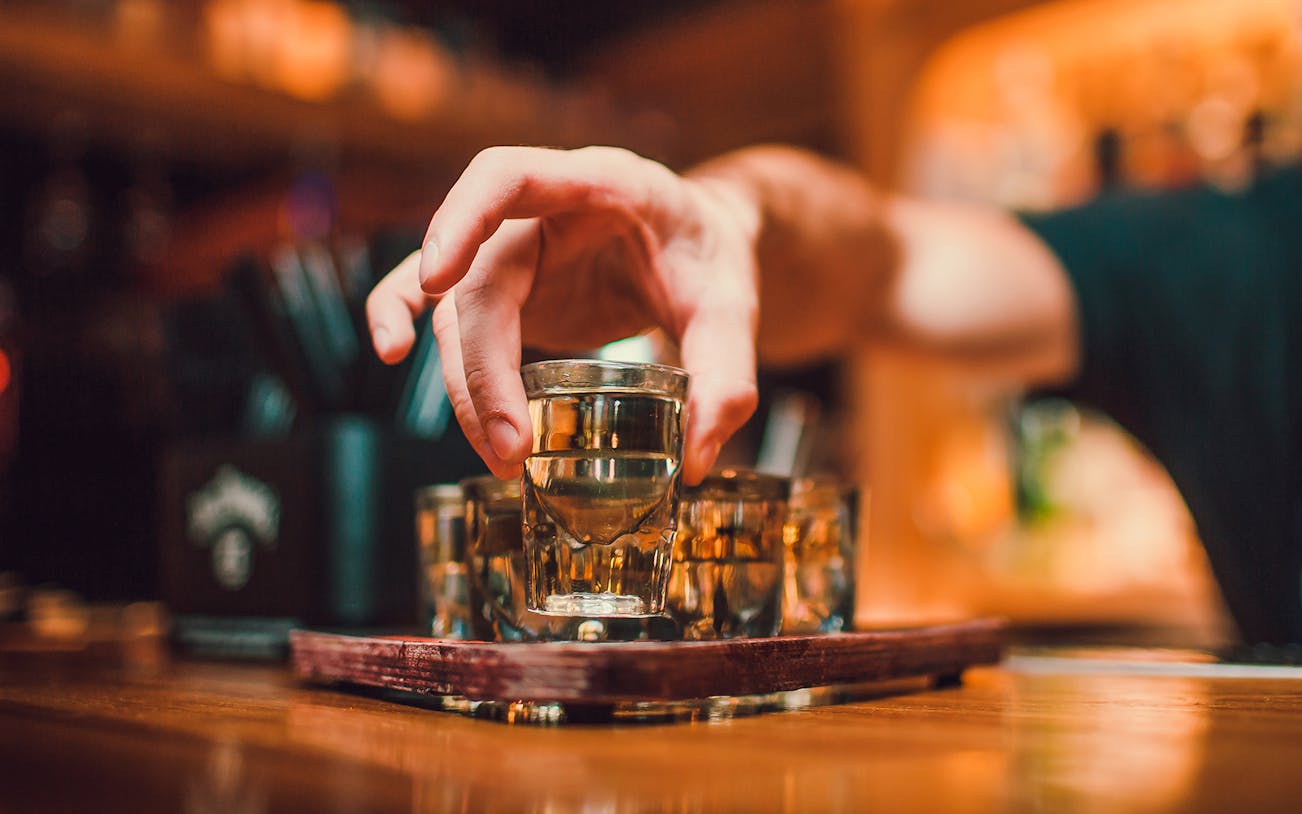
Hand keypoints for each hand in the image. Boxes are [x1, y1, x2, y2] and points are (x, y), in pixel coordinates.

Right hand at [366, 146, 760, 483]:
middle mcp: (543, 209)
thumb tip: (696, 460)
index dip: (463, 216)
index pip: (509, 175)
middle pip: (480, 281)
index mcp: (601, 183)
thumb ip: (726, 376)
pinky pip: (439, 300)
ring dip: (469, 387)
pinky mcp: (507, 285)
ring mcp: (517, 248)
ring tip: (502, 457)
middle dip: (485, 369)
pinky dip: (404, 319)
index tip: (437, 277)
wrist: (702, 244)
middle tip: (511, 448)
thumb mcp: (736, 306)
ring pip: (460, 313)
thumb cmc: (711, 255)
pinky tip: (391, 354)